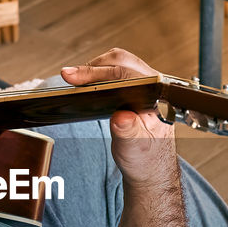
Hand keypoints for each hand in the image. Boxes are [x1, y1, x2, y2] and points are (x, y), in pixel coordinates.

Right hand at [61, 48, 177, 188]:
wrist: (149, 166)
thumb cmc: (145, 157)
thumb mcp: (134, 148)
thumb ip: (128, 132)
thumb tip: (120, 116)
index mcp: (157, 99)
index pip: (128, 75)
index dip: (99, 73)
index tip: (75, 77)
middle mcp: (154, 87)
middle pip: (122, 61)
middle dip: (93, 67)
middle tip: (70, 76)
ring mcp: (145, 85)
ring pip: (119, 62)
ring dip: (95, 68)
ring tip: (76, 79)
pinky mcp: (135, 88)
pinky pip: (117, 71)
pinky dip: (98, 73)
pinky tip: (85, 82)